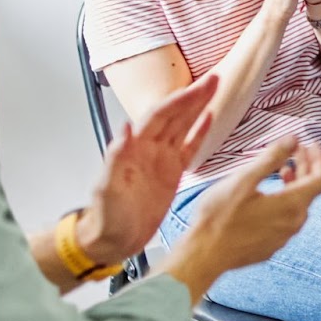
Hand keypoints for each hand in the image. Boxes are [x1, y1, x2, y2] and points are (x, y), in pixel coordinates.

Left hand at [77, 75, 217, 263]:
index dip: (179, 100)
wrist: (112, 241)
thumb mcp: (107, 188)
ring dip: (198, 107)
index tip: (197, 87)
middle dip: (194, 96)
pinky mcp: (172, 173)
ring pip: (183, 126)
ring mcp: (162, 160)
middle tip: (214, 79)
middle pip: (175, 115)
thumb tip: (124, 128)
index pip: (159, 116)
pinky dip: (200, 131)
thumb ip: (115, 158)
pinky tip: (209, 117)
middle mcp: (149, 149)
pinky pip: (189, 147)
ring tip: (215, 88)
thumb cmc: (106, 217)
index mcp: (134, 148)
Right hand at [157, 135, 320, 302]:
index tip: (310, 144)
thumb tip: (294, 139)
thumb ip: (272, 157)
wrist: (202, 257)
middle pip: (311, 190)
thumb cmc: (219, 217)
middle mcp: (293, 223)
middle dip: (306, 167)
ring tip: (282, 170)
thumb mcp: (244, 179)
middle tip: (294, 151)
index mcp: (291, 205)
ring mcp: (283, 238)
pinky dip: (285, 202)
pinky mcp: (271, 246)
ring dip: (295, 184)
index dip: (319, 158)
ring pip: (299, 206)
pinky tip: (268, 196)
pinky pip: (286, 220)